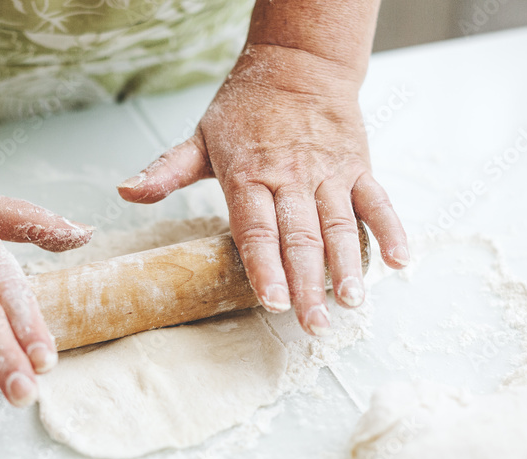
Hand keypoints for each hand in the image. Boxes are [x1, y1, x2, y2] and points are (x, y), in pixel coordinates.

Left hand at [118, 45, 408, 334]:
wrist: (297, 64)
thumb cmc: (244, 109)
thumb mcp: (199, 138)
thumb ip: (165, 171)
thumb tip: (125, 191)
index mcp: (248, 175)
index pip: (256, 230)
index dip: (265, 267)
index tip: (273, 302)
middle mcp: (290, 177)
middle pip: (300, 238)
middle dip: (308, 285)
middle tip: (314, 326)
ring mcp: (328, 172)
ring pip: (340, 225)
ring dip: (349, 266)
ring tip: (352, 303)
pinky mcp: (357, 166)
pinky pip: (377, 201)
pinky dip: (392, 230)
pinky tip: (401, 263)